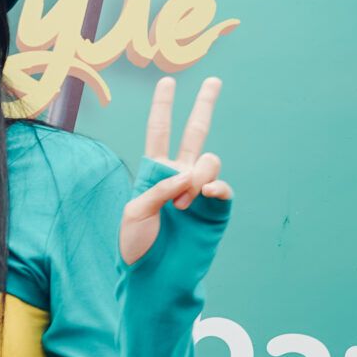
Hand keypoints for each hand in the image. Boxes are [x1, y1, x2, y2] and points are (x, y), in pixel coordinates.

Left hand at [121, 75, 232, 264]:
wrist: (154, 276)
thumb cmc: (137, 246)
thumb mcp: (135, 212)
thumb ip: (160, 187)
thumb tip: (192, 176)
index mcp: (154, 172)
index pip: (159, 132)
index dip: (162, 107)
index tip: (166, 81)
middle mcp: (179, 175)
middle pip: (195, 132)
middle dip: (204, 105)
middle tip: (213, 80)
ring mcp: (200, 189)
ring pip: (209, 160)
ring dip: (196, 177)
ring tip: (181, 205)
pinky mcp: (217, 207)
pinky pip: (222, 186)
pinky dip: (213, 186)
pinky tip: (204, 193)